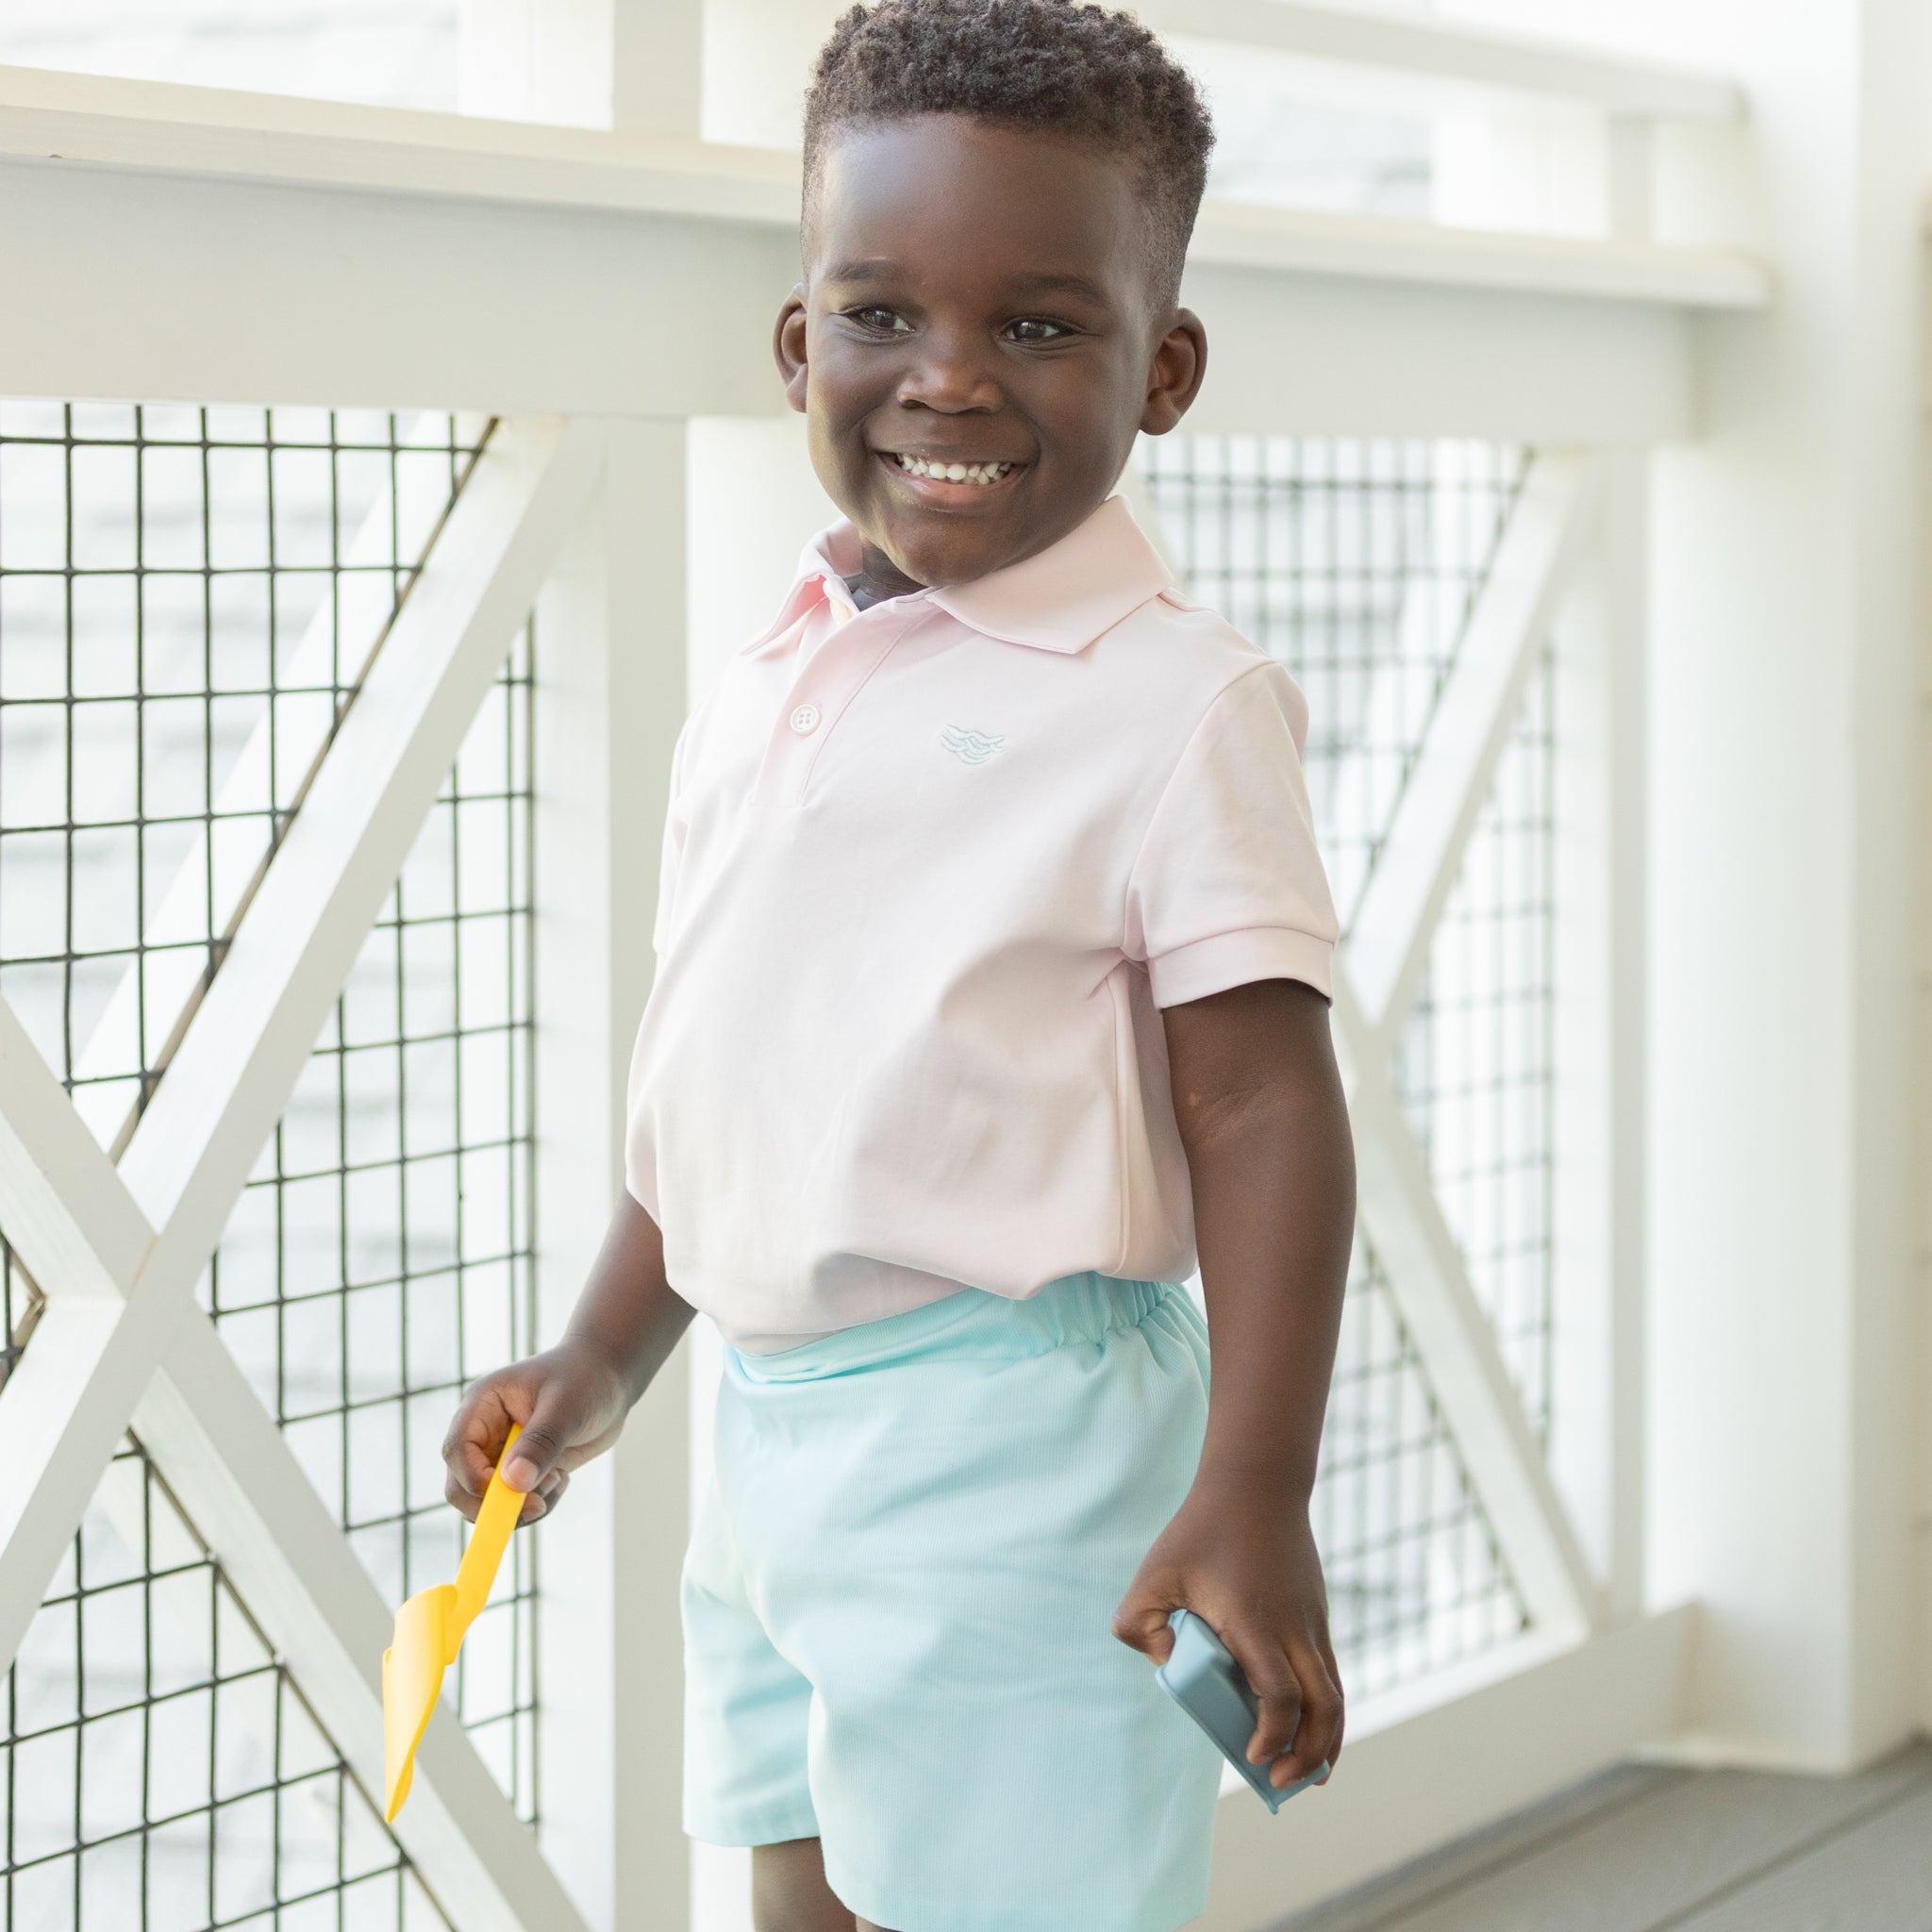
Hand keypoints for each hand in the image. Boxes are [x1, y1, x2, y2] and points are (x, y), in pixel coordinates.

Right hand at [441, 1340, 632, 1526]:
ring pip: (489, 1502)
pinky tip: (562, 1478)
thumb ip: (541, 1443)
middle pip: (462, 1484)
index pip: (457, 1449)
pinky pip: (516, 1505)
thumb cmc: (586, 1379)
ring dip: (523, 1505)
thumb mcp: (567, 1406)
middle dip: (495, 1504)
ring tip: (558, 1477)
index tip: (509, 1493)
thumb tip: (515, 1482)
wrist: (610, 1379)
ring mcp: (502, 1454)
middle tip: (537, 1506)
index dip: (473, 1478)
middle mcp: (485, 1432)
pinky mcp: (522, 1471)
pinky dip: (539, 1504)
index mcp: (483, 1404)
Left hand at [1112, 1474, 1343, 1788]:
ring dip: (1325, 1741)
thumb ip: (1138, 1623)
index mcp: (1255, 1621)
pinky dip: (1328, 1713)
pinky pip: (1332, 1676)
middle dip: (1307, 1756)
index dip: (1271, 1734)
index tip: (1250, 1756)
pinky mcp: (1318, 1619)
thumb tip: (1165, 1665)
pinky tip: (1311, 1733)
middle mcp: (1294, 1628)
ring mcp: (1312, 1624)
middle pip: (1322, 1708)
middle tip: (1279, 1785)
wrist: (1258, 1485)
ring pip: (1336, 1696)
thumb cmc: (1201, 1530)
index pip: (1278, 1695)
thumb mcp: (1154, 1571)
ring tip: (1306, 1777)